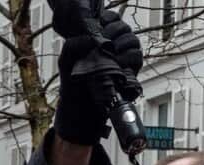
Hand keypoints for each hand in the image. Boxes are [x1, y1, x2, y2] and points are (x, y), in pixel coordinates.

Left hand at [54, 9, 142, 144]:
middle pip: (122, 26)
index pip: (110, 18)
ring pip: (132, 39)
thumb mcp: (66, 60)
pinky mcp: (132, 67)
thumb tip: (93, 38)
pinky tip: (117, 66)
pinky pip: (137, 55)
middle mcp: (114, 43)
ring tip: (109, 57)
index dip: (107, 20)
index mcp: (99, 37)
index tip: (99, 27)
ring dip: (120, 46)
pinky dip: (127, 59)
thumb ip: (74, 44)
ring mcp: (124, 54)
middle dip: (112, 33)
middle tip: (103, 45)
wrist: (81, 106)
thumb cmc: (73, 82)